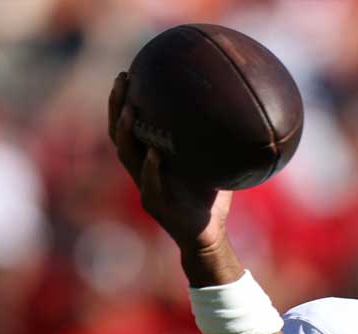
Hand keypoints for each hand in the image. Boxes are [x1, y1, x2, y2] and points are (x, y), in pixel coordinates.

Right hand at [106, 71, 238, 282]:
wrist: (211, 236)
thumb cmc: (211, 198)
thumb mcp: (215, 164)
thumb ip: (218, 141)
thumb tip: (241, 111)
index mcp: (151, 158)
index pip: (130, 125)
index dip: (122, 101)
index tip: (128, 73)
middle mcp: (142, 169)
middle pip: (119, 134)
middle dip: (116, 106)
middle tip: (122, 79)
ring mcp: (146, 186)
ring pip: (127, 156)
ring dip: (126, 132)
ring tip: (129, 110)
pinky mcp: (155, 205)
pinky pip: (149, 185)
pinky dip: (151, 169)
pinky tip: (154, 154)